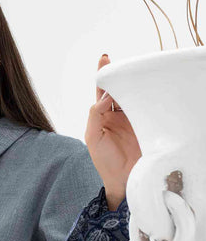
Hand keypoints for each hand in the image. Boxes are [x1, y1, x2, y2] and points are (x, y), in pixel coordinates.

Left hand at [85, 54, 141, 208]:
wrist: (124, 181)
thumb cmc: (105, 162)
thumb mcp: (93, 138)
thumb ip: (94, 115)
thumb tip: (103, 96)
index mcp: (103, 116)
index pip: (102, 92)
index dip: (103, 76)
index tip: (105, 59)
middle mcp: (119, 115)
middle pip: (120, 89)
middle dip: (120, 74)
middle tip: (121, 60)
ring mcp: (134, 118)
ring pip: (134, 95)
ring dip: (134, 83)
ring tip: (133, 70)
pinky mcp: (147, 124)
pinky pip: (147, 106)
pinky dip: (147, 96)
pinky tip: (147, 87)